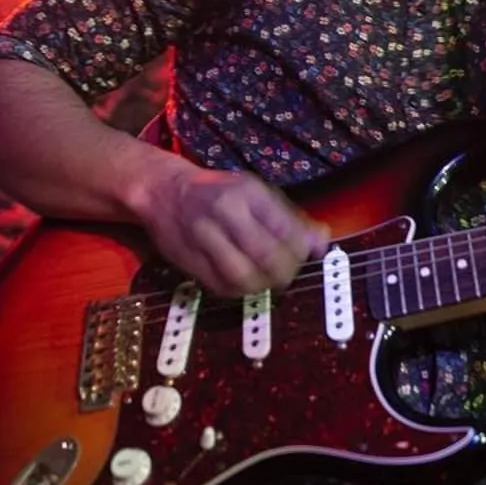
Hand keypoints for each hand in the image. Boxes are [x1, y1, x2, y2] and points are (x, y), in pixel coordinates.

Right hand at [136, 158, 328, 295]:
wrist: (163, 192)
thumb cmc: (218, 192)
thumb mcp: (256, 193)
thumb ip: (289, 219)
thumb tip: (321, 244)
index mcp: (248, 192)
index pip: (288, 230)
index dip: (302, 252)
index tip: (306, 256)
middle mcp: (226, 213)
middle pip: (268, 256)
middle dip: (285, 272)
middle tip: (287, 272)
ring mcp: (204, 238)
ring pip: (245, 277)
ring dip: (263, 286)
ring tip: (266, 279)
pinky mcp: (189, 261)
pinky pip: (223, 288)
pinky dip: (241, 292)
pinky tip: (245, 282)